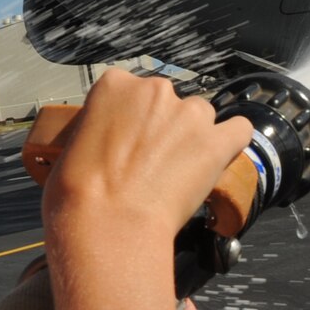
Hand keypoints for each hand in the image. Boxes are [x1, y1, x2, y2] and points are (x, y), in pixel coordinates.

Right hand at [40, 71, 255, 254]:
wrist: (107, 224)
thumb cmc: (78, 194)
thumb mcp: (71, 147)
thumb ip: (97, 132)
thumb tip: (103, 147)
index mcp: (114, 85)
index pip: (131, 89)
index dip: (132, 117)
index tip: (130, 140)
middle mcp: (154, 90)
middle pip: (168, 101)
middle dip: (163, 126)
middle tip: (151, 161)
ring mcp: (188, 114)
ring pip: (201, 116)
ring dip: (193, 136)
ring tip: (179, 170)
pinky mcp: (215, 141)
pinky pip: (238, 130)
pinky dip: (230, 143)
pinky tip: (218, 159)